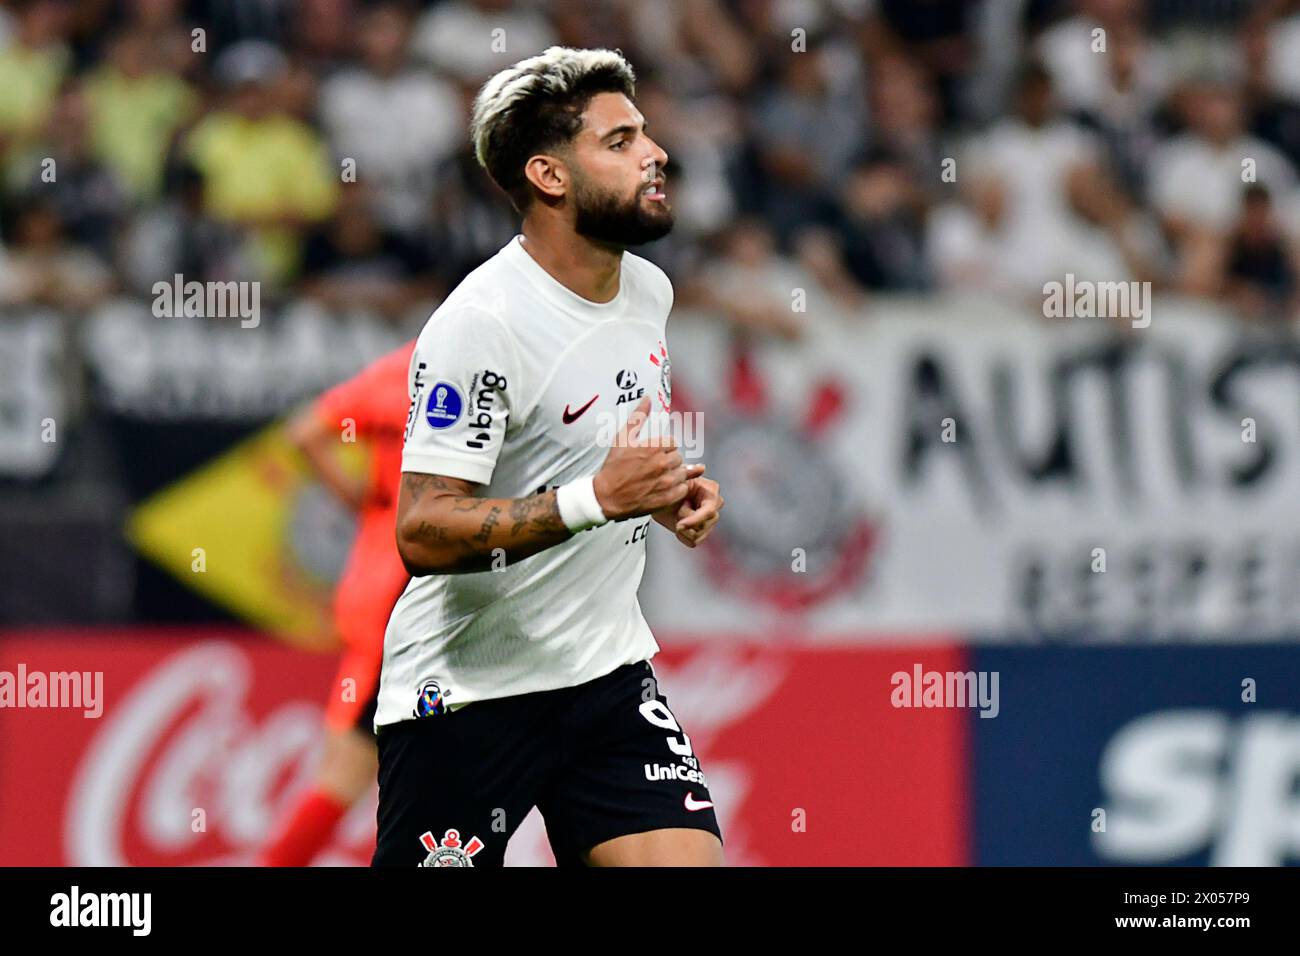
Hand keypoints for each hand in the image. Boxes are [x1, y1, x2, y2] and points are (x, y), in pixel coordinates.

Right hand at [592, 396, 689, 520]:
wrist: (606, 496)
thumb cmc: (613, 466)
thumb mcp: (622, 438)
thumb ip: (638, 417)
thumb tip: (647, 398)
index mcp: (654, 446)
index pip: (673, 442)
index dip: (663, 448)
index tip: (653, 454)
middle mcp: (662, 463)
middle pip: (678, 457)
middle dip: (668, 461)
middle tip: (653, 468)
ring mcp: (666, 481)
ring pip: (682, 473)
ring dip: (673, 475)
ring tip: (658, 478)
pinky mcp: (668, 497)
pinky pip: (683, 489)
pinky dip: (676, 489)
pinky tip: (663, 488)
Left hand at [653, 463, 722, 547]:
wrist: (659, 499)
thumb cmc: (668, 487)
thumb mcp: (676, 481)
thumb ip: (688, 474)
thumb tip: (701, 467)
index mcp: (711, 492)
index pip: (709, 511)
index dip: (694, 519)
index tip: (680, 525)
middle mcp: (714, 506)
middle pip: (703, 526)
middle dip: (686, 522)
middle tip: (676, 511)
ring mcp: (710, 521)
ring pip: (698, 535)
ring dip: (683, 529)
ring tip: (678, 516)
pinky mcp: (703, 533)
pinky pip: (693, 541)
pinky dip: (682, 536)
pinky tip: (679, 524)